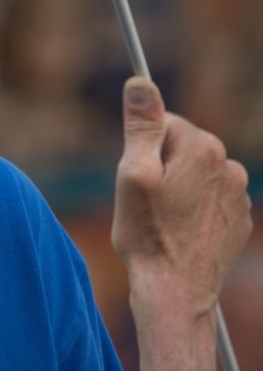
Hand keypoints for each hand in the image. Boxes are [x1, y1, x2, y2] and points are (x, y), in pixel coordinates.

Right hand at [112, 76, 251, 369]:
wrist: (176, 289)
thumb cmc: (148, 232)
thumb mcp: (132, 173)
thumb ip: (141, 125)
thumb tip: (141, 82)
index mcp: (201, 147)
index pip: (162, 122)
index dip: (141, 147)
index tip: (136, 176)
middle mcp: (228, 164)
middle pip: (180, 145)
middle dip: (160, 164)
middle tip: (145, 198)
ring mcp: (238, 193)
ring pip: (195, 171)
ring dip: (177, 186)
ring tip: (162, 217)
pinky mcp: (238, 217)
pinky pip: (209, 196)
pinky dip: (192, 206)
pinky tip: (179, 229)